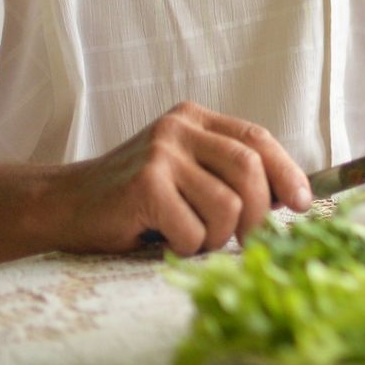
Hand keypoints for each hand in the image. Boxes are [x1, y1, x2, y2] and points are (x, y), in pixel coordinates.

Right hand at [50, 102, 309, 256]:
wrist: (62, 205)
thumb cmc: (133, 198)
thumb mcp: (185, 171)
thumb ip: (227, 173)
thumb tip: (290, 196)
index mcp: (195, 119)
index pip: (257, 139)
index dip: (287, 172)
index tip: (303, 203)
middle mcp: (179, 128)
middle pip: (250, 170)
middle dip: (260, 214)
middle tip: (251, 240)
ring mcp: (160, 154)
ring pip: (227, 205)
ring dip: (218, 237)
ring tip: (194, 238)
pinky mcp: (144, 185)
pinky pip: (193, 229)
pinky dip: (187, 246)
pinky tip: (165, 240)